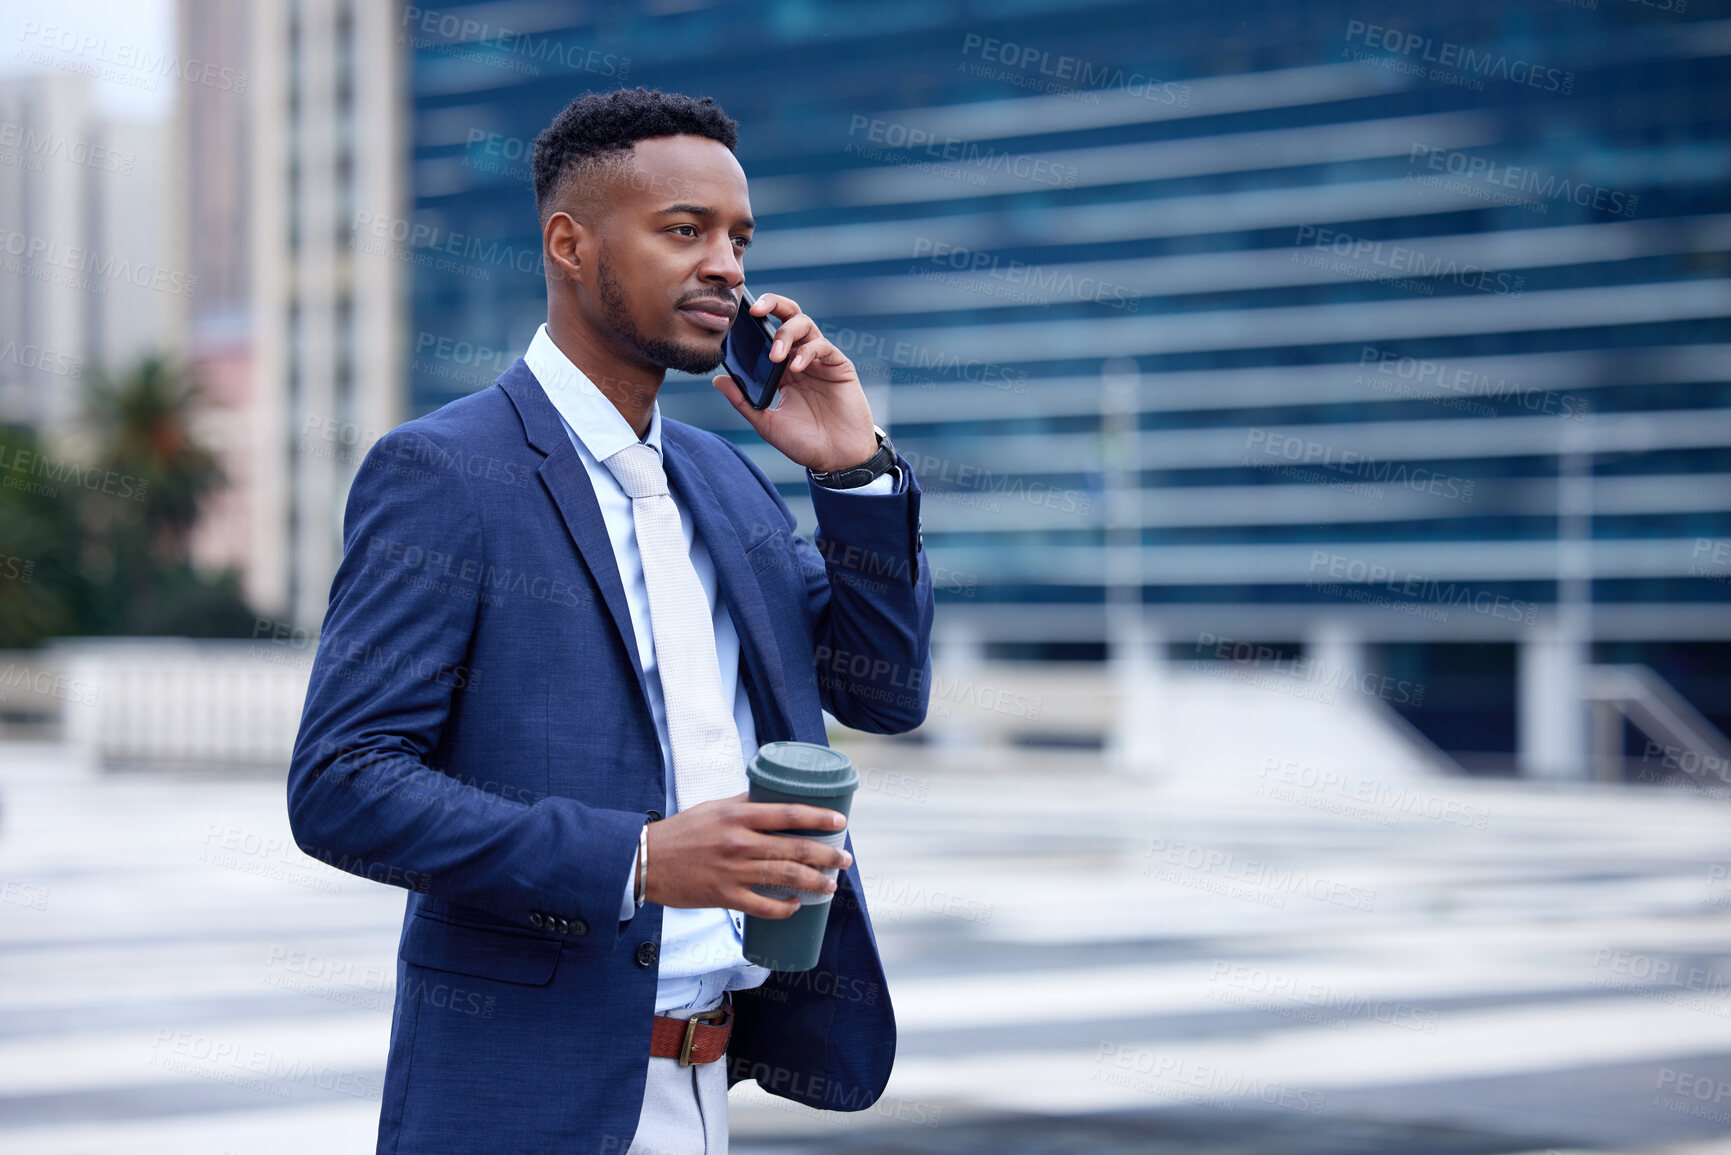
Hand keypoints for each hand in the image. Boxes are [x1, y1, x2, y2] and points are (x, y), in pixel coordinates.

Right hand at [642, 792, 852, 918]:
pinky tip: (796, 906)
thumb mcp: (713, 808)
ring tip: (830, 886)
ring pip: (785, 878)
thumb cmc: (681, 831)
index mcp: (738, 816)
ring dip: (814, 883)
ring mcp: (732, 872)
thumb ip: (744, 804)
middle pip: (794, 849)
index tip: (840, 822)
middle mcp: (739, 842)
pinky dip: (784, 908)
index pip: (789, 814)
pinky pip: (762, 906)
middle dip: (826, 856)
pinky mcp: (723, 897)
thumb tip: (773, 797)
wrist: (645, 861)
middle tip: (845, 859)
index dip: (819, 818)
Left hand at [711, 293, 878, 472]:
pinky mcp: (839, 366)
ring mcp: (820, 360)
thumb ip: (742, 401)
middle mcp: (800, 358)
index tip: (735, 317)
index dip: (754, 320)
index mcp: (782, 369)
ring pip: (805, 324)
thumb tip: (717, 380)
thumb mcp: (766, 423)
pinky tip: (796, 368)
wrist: (837, 460)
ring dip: (786, 333)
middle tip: (754, 310)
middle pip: (788, 316)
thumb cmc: (804, 443)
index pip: (767, 332)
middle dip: (773, 304)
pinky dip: (807, 352)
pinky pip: (823, 347)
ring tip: (775, 355)